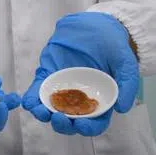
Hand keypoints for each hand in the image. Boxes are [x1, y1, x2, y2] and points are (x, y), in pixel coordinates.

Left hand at [22, 12, 138, 136]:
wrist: (96, 26)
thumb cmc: (114, 47)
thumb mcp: (126, 63)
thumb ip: (128, 84)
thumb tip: (122, 108)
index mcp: (99, 102)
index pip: (94, 123)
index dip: (87, 127)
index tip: (80, 124)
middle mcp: (79, 100)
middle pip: (70, 120)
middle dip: (63, 124)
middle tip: (58, 119)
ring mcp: (62, 89)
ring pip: (51, 109)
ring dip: (44, 114)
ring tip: (41, 112)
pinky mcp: (47, 76)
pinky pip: (37, 91)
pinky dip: (32, 99)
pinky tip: (27, 102)